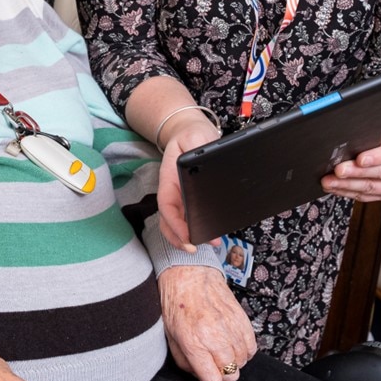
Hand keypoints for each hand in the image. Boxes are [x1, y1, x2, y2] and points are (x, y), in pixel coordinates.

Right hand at [157, 115, 222, 250]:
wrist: (188, 132)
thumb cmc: (191, 134)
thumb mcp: (195, 135)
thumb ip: (199, 147)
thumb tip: (206, 164)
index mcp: (169, 178)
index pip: (166, 205)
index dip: (174, 223)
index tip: (187, 236)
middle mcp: (172, 191)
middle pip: (168, 221)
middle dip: (179, 238)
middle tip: (195, 248)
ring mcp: (180, 197)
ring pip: (177, 224)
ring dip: (188, 238)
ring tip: (212, 243)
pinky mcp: (189, 200)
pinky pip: (188, 219)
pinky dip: (197, 230)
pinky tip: (214, 235)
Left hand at [158, 265, 256, 380]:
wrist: (187, 273)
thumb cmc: (176, 302)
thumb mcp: (170, 336)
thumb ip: (184, 360)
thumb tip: (199, 376)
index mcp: (192, 341)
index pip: (213, 379)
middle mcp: (214, 335)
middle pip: (232, 373)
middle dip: (224, 374)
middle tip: (216, 366)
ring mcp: (230, 326)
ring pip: (243, 361)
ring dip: (234, 361)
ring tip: (223, 352)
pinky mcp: (241, 317)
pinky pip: (251, 345)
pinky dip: (244, 349)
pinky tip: (233, 343)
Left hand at [322, 87, 380, 201]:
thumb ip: (373, 125)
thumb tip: (348, 134)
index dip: (378, 156)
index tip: (360, 159)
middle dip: (358, 172)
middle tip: (338, 170)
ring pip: (376, 187)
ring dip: (350, 185)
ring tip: (330, 181)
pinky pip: (370, 196)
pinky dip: (350, 192)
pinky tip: (336, 187)